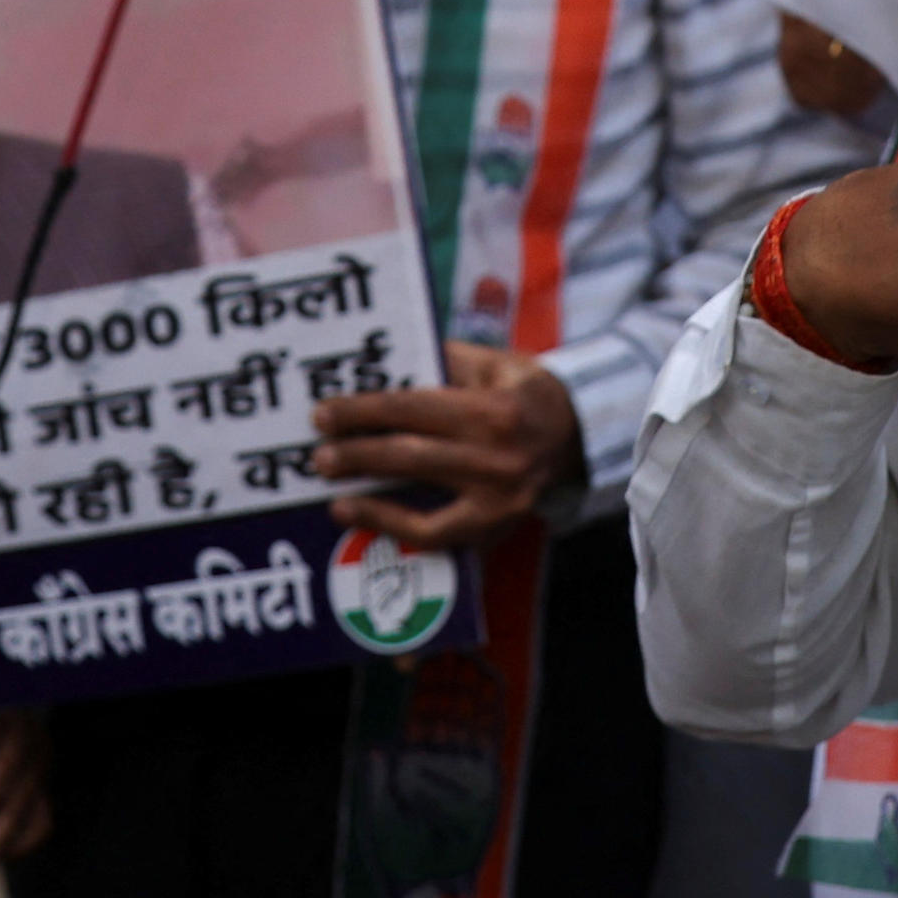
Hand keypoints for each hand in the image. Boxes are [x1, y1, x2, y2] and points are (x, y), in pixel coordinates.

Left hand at [313, 340, 581, 553]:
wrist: (578, 432)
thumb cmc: (523, 389)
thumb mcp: (490, 362)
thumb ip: (441, 361)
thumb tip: (381, 367)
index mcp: (493, 410)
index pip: (412, 409)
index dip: (363, 412)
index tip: (324, 414)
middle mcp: (497, 458)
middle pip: (410, 455)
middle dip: (357, 454)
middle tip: (319, 454)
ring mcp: (499, 499)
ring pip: (422, 503)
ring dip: (370, 499)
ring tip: (333, 491)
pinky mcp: (496, 527)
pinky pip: (438, 536)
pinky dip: (397, 529)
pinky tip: (365, 516)